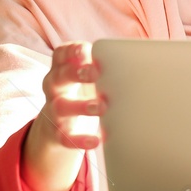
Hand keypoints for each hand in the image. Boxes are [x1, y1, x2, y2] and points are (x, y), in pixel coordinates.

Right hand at [21, 42, 103, 190]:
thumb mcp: (86, 78)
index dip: (70, 50)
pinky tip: (96, 140)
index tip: (84, 50)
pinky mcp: (57, 133)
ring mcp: (54, 111)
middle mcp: (54, 88)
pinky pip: (64, 137)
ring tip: (102, 107)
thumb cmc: (81, 93)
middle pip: (58, 77)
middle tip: (95, 73)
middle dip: (75, 73)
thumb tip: (136, 57)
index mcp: (62, 70)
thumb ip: (101, 67)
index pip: (59, 55)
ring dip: (81, 106)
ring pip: (60, 107)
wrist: (57, 127)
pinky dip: (79, 140)